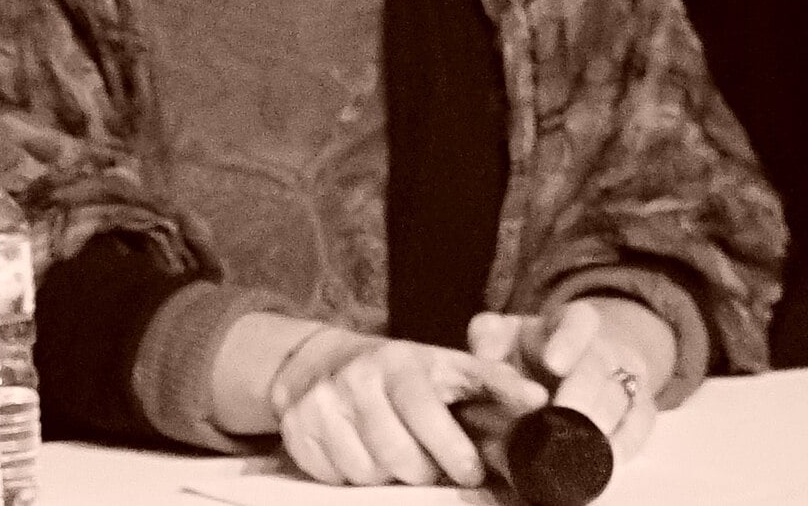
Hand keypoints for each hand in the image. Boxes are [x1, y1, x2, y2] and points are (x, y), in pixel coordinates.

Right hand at [269, 327, 547, 486]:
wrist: (314, 363)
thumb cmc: (397, 374)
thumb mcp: (442, 366)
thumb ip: (489, 381)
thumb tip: (539, 401)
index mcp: (403, 362)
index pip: (431, 404)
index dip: (455, 442)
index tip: (477, 469)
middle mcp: (362, 376)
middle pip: (405, 457)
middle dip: (427, 471)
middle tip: (433, 464)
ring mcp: (327, 401)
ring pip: (372, 472)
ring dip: (390, 474)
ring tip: (396, 452)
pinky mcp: (301, 427)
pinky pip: (339, 477)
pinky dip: (355, 475)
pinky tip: (361, 451)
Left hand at [467, 300, 660, 460]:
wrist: (565, 368)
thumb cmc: (524, 351)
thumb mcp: (503, 335)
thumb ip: (488, 339)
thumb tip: (484, 357)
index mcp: (570, 321)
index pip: (580, 320)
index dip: (569, 340)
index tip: (553, 363)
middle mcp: (604, 346)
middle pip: (600, 365)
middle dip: (581, 393)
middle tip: (561, 417)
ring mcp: (626, 378)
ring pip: (622, 396)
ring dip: (600, 423)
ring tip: (577, 446)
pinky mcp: (640, 409)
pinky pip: (640, 425)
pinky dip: (625, 444)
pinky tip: (606, 460)